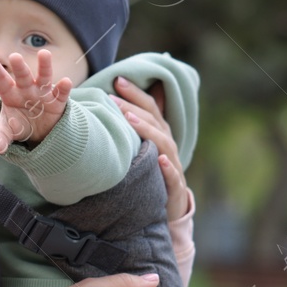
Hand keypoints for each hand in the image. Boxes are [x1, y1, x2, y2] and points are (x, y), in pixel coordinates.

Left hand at [0, 49, 72, 153]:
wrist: (39, 133)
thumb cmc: (19, 125)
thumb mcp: (7, 131)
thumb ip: (1, 137)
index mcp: (10, 94)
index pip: (0, 80)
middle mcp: (26, 90)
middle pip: (22, 76)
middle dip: (19, 67)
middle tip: (14, 57)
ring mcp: (42, 94)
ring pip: (43, 78)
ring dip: (44, 66)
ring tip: (44, 54)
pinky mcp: (57, 101)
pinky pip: (61, 93)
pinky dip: (64, 88)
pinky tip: (65, 82)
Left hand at [113, 76, 190, 221]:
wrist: (169, 207)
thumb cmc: (152, 172)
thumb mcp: (144, 147)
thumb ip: (137, 126)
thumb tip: (119, 102)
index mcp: (160, 133)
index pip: (150, 108)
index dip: (135, 93)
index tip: (117, 80)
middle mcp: (167, 145)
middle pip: (154, 121)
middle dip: (133, 107)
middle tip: (112, 97)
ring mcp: (173, 165)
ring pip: (163, 144)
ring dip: (148, 131)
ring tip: (130, 120)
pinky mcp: (174, 187)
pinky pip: (173, 176)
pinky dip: (168, 167)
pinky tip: (160, 160)